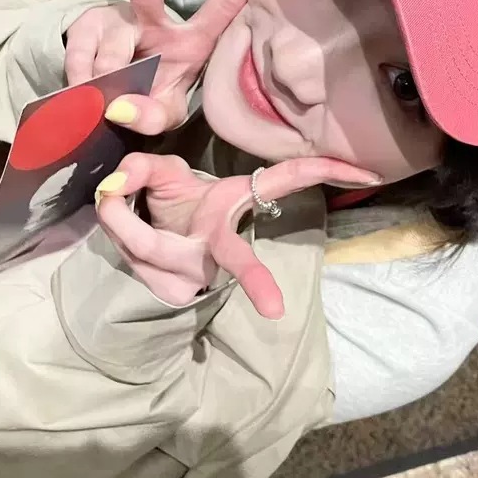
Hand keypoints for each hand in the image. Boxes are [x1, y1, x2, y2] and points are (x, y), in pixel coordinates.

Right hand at [65, 0, 273, 133]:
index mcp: (192, 40)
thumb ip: (153, 118)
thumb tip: (120, 111)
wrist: (109, 102)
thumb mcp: (164, 115)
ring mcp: (117, 20)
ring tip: (108, 101)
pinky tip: (87, 91)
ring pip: (110, 51)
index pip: (224, 6)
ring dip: (107, 83)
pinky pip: (80, 59)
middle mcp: (154, 20)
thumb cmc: (152, 100)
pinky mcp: (84, 28)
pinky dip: (82, 84)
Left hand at [95, 153, 380, 318]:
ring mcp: (194, 268)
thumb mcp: (159, 173)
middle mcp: (221, 240)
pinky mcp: (169, 286)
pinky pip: (133, 259)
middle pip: (235, 258)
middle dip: (253, 279)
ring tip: (110, 195)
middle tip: (274, 310)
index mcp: (232, 203)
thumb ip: (141, 167)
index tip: (367, 175)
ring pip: (154, 249)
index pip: (287, 181)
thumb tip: (112, 184)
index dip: (328, 172)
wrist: (151, 241)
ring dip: (125, 222)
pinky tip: (113, 210)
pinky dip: (116, 228)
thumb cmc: (171, 202)